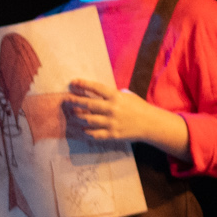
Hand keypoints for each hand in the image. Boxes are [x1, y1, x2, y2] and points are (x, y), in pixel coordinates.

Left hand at [62, 79, 179, 146]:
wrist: (151, 124)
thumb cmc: (138, 107)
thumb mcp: (127, 95)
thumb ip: (112, 94)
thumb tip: (96, 91)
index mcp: (116, 97)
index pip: (96, 88)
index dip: (83, 84)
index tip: (72, 82)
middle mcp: (112, 109)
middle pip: (88, 104)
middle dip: (74, 101)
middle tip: (66, 99)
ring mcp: (111, 122)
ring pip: (88, 120)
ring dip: (78, 116)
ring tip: (73, 113)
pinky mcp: (112, 134)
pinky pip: (94, 134)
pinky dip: (86, 132)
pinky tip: (81, 129)